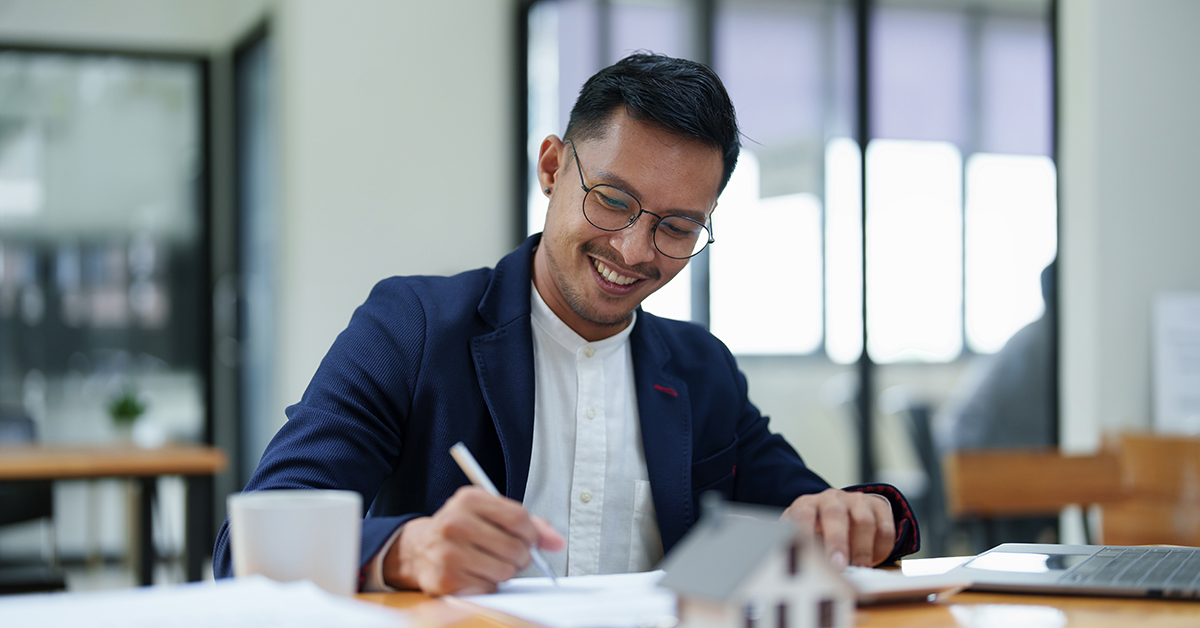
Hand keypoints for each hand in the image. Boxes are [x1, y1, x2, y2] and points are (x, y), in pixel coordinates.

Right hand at [383, 486, 564, 594]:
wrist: (419, 549)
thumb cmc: (462, 530)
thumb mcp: (492, 515)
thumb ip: (529, 525)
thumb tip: (557, 543)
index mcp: (469, 499)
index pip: (519, 518)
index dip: (532, 534)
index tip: (529, 540)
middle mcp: (455, 522)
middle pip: (514, 547)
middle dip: (520, 556)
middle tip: (510, 556)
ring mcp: (448, 552)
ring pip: (504, 571)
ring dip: (504, 572)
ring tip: (489, 564)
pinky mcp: (446, 579)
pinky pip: (488, 589)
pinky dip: (488, 586)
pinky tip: (475, 574)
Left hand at [781, 489, 894, 569]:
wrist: (844, 507)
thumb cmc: (817, 528)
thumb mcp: (802, 533)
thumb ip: (797, 545)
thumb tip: (789, 560)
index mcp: (808, 504)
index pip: (803, 514)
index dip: (805, 533)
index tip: (808, 554)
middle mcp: (831, 498)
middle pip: (835, 515)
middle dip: (837, 542)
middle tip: (839, 566)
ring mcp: (856, 500)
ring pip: (864, 521)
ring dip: (862, 549)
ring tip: (860, 568)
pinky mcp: (878, 506)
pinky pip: (885, 528)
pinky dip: (881, 548)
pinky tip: (874, 560)